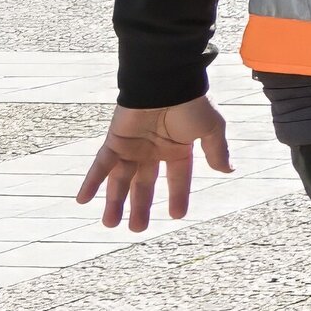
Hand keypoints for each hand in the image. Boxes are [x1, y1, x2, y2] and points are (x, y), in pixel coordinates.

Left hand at [78, 100, 231, 232]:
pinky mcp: (115, 141)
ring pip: (121, 180)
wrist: (166, 81)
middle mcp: (154, 151)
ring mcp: (133, 147)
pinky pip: (101, 165)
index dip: (177, 197)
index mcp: (178, 149)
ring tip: (110, 224)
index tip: (177, 216)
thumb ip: (216, 151)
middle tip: (137, 228)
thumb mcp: (212, 129)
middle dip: (140, 207)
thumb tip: (227, 170)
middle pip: (144, 185)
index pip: (177, 178)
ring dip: (115, 202)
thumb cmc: (191, 103)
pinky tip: (83, 200)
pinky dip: (92, 182)